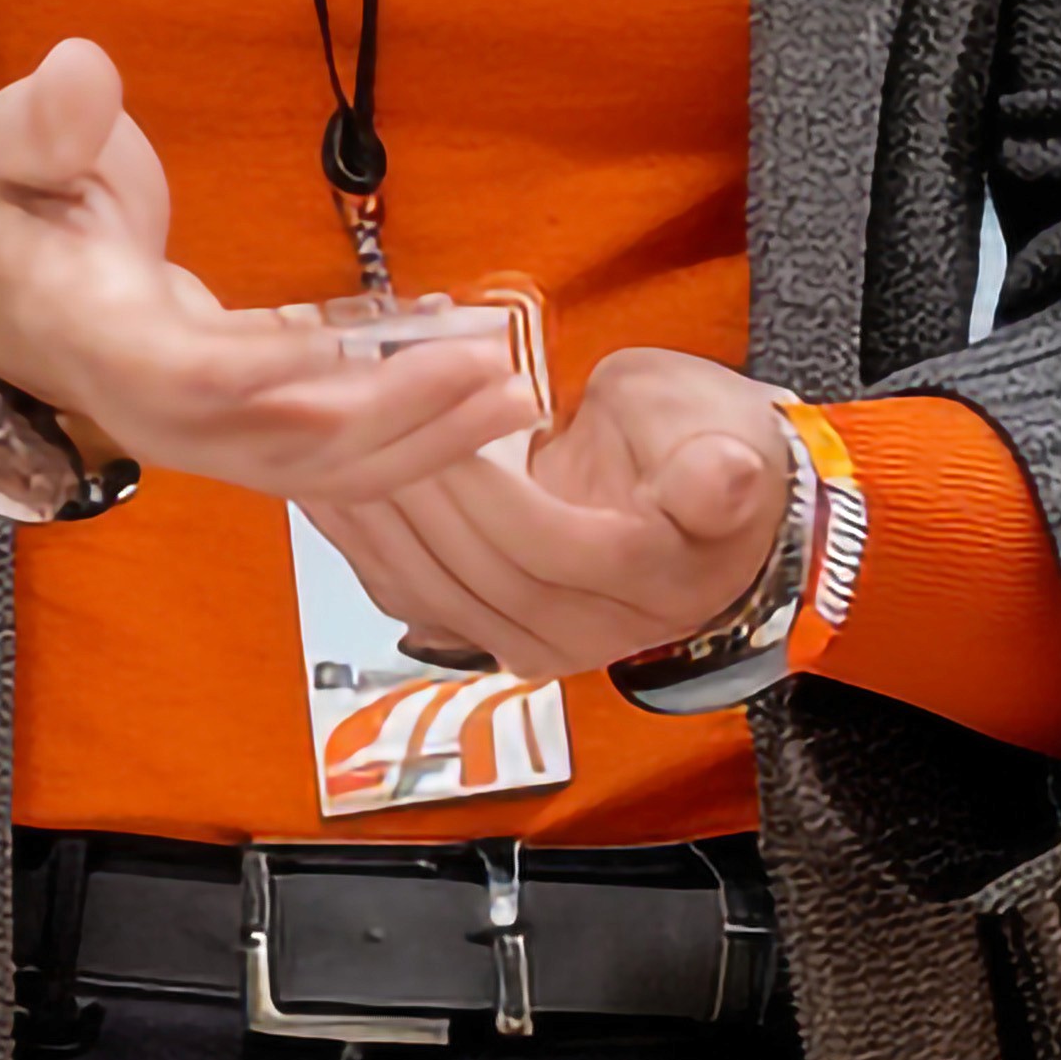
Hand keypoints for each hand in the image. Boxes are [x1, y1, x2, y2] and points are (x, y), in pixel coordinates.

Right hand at [0, 40, 535, 506]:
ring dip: (421, 436)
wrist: (6, 298)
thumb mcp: (17, 151)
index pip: (183, 374)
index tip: (351, 345)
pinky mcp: (242, 432)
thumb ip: (47, 122)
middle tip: (488, 366)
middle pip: (277, 439)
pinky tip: (478, 396)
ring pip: (317, 465)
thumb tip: (79, 68)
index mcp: (94, 336)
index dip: (262, 371)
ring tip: (512, 392)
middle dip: (388, 413)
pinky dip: (406, 433)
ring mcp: (201, 433)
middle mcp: (152, 408)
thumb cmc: (24, 210)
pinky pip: (329, 455)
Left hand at [303, 346, 795, 680]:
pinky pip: (415, 597)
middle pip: (471, 567)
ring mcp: (536, 640)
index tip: (438, 419)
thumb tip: (724, 476)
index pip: (536, 539)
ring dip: (374, 520)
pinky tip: (334, 500)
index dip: (480, 483)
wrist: (715, 524)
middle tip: (364, 420)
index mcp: (643, 577)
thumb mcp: (730, 443)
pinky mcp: (495, 631)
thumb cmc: (712, 460)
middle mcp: (584, 629)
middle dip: (412, 491)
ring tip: (330, 453)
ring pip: (431, 589)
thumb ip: (716, 471)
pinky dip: (368, 548)